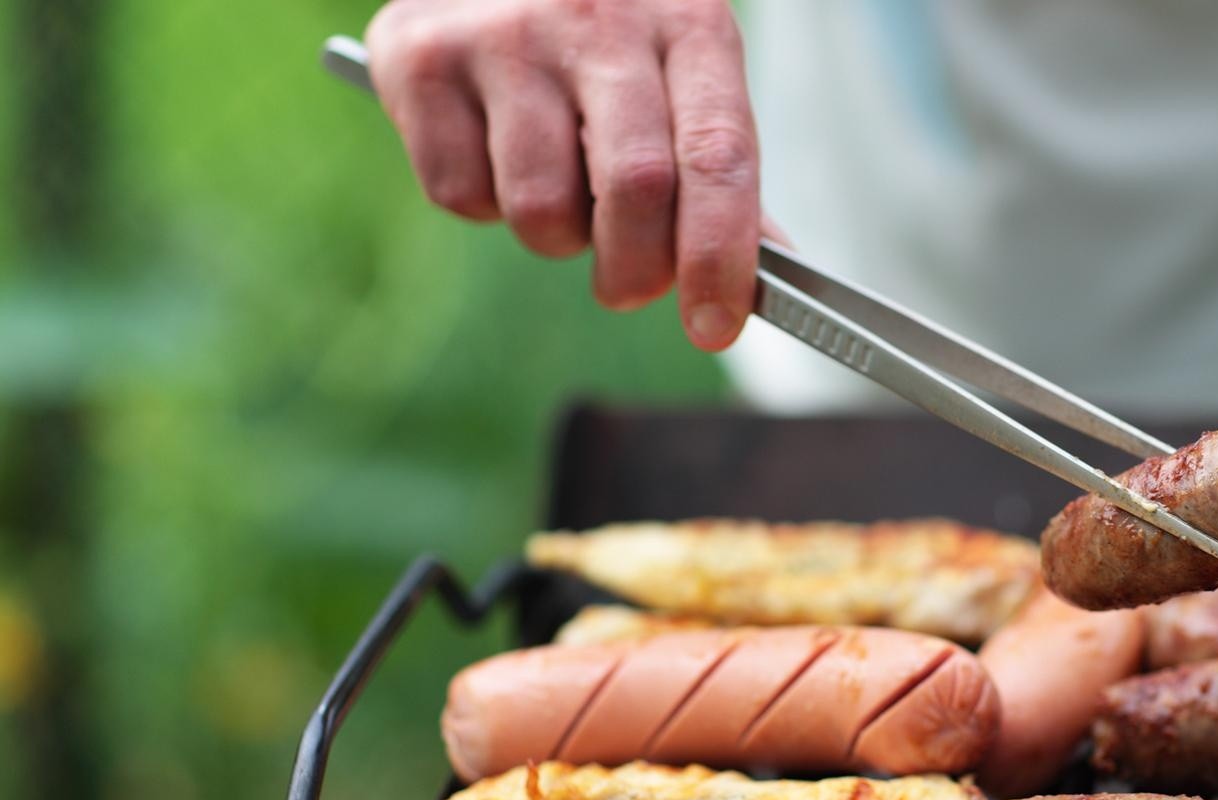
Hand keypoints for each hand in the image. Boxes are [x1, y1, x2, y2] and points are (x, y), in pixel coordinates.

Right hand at [365, 0, 759, 348]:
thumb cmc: (605, 33)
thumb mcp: (680, 71)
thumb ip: (719, 171)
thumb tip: (773, 274)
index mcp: (687, 23)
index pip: (719, 156)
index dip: (719, 256)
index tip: (714, 327)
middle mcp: (599, 18)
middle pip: (636, 188)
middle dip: (637, 270)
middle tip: (630, 286)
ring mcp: (505, 34)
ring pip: (541, 208)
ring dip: (555, 236)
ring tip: (556, 186)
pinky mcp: (421, 57)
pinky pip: (462, 195)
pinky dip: (483, 203)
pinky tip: (493, 149)